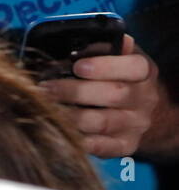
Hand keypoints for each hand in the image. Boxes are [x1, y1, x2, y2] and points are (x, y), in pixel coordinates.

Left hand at [43, 35, 159, 158]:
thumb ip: (102, 47)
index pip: (134, 67)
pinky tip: (60, 130)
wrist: (142, 111)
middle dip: (75, 91)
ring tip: (46, 107)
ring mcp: (136, 124)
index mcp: (143, 72)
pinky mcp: (126, 145)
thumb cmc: (117, 76)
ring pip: (102, 122)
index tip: (78, 66)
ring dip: (70, 116)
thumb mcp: (117, 56)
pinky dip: (79, 140)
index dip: (105, 66)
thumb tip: (78, 42)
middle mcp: (144, 99)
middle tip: (46, 88)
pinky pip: (102, 146)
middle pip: (114, 95)